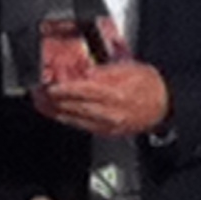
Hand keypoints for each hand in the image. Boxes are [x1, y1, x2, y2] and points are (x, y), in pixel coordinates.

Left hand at [33, 55, 170, 137]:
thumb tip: (85, 70)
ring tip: (41, 103)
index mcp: (114, 93)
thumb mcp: (129, 68)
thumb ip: (105, 70)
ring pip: (74, 118)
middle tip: (36, 92)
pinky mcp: (106, 131)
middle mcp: (108, 112)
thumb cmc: (150, 86)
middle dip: (52, 100)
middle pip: (73, 106)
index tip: (48, 84)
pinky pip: (82, 126)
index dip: (62, 88)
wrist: (164, 106)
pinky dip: (67, 119)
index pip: (81, 91)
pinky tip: (59, 114)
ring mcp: (106, 124)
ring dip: (55, 111)